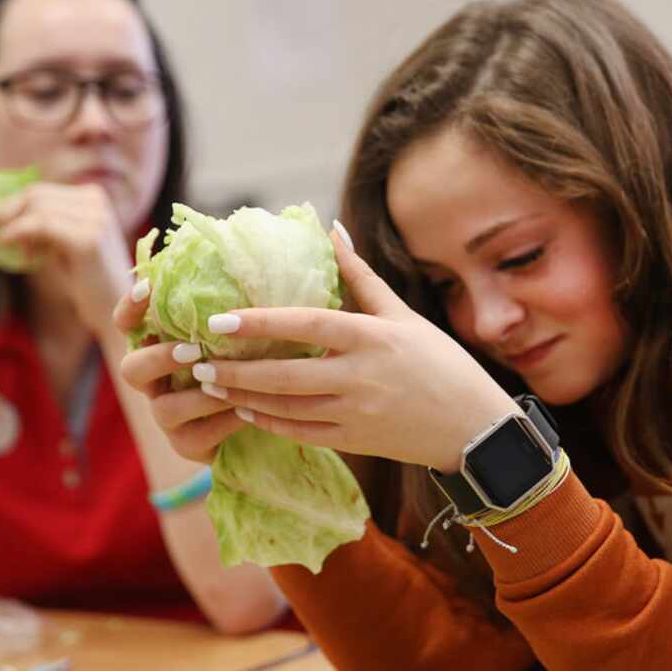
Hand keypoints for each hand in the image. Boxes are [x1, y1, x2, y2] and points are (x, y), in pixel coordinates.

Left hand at [0, 182, 131, 332]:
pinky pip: (41, 225)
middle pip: (37, 195)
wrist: (116, 312)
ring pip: (37, 207)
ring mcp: (95, 219)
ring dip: (11, 223)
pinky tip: (5, 243)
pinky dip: (18, 232)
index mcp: (94, 199)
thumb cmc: (87, 283)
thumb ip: (40, 228)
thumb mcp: (61, 247)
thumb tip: (2, 217)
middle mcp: (97, 203)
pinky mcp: (88, 239)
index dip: (11, 203)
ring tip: (0, 243)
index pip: (43, 191)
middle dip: (5, 209)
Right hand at [114, 283, 242, 463]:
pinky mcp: (188, 445)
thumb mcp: (242, 331)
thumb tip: (248, 268)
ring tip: (226, 386)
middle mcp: (156, 382)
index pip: (128, 324)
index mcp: (161, 346)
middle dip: (159, 358)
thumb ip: (232, 308)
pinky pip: (196, 435)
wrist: (270, 414)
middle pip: (131, 370)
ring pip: (164, 408)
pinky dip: (223, 421)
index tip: (148, 288)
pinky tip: (247, 409)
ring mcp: (168, 417)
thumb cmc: (253, 360)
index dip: (130, 308)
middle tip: (193, 349)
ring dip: (197, 396)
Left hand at [181, 224, 516, 472]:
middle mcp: (360, 377)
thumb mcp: (403, 315)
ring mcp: (356, 414)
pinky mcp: (356, 442)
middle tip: (196, 361)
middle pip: (283, 376)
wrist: (476, 427)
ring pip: (286, 408)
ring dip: (243, 398)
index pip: (305, 326)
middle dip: (234, 371)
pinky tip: (245, 410)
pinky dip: (268, 422)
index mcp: (372, 338)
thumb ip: (360, 276)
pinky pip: (300, 433)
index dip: (259, 322)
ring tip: (210, 384)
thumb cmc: (441, 364)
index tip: (218, 319)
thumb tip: (329, 228)